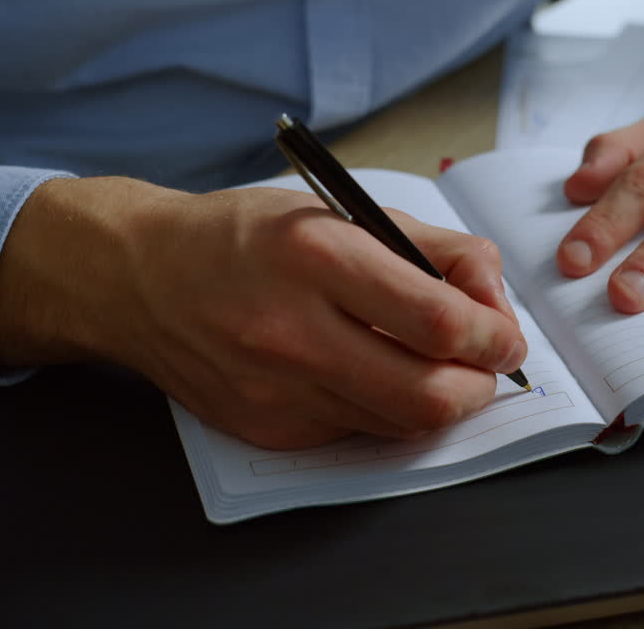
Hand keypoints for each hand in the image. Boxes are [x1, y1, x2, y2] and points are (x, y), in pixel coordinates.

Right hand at [0, 178, 526, 448]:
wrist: (139, 276)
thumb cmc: (247, 236)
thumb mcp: (343, 211)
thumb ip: (435, 249)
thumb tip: (494, 297)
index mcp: (316, 256)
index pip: (438, 321)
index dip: (494, 336)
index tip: (505, 334)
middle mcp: (291, 329)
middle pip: (429, 396)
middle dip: (481, 386)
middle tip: (487, 365)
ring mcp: (274, 390)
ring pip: (400, 425)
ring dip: (441, 403)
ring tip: (440, 367)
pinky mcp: (265, 429)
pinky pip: (356, 433)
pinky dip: (386, 411)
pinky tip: (377, 376)